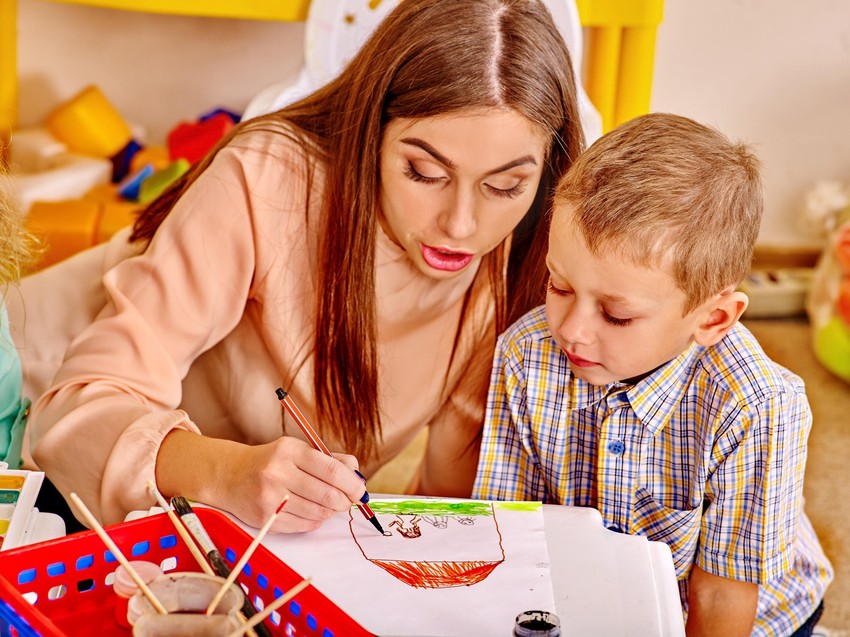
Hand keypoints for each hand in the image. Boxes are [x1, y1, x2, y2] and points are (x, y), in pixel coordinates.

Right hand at [221, 437, 366, 531]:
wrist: (230, 476)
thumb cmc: (272, 462)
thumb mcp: (298, 450)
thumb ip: (330, 459)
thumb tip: (357, 474)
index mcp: (289, 451)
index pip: (331, 469)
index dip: (351, 483)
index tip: (360, 490)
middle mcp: (277, 473)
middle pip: (327, 494)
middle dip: (344, 501)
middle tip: (347, 501)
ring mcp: (269, 498)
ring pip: (317, 512)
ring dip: (329, 511)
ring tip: (327, 505)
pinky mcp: (265, 518)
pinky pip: (303, 525)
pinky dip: (314, 520)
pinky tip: (311, 512)